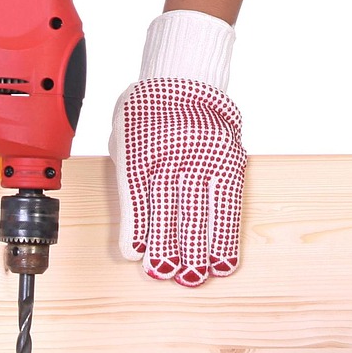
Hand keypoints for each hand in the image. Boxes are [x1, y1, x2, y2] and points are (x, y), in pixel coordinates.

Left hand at [111, 78, 246, 283]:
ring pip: (200, 210)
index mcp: (140, 144)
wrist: (184, 76)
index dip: (137, 228)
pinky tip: (222, 259)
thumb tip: (135, 231)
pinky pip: (228, 203)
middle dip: (168, 247)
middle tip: (166, 274)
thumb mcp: (123, 136)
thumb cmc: (146, 112)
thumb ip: (127, 177)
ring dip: (197, 248)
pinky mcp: (229, 159)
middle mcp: (174, 151)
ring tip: (195, 276)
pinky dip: (225, 234)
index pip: (136, 193)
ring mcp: (204, 155)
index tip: (136, 255)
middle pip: (170, 208)